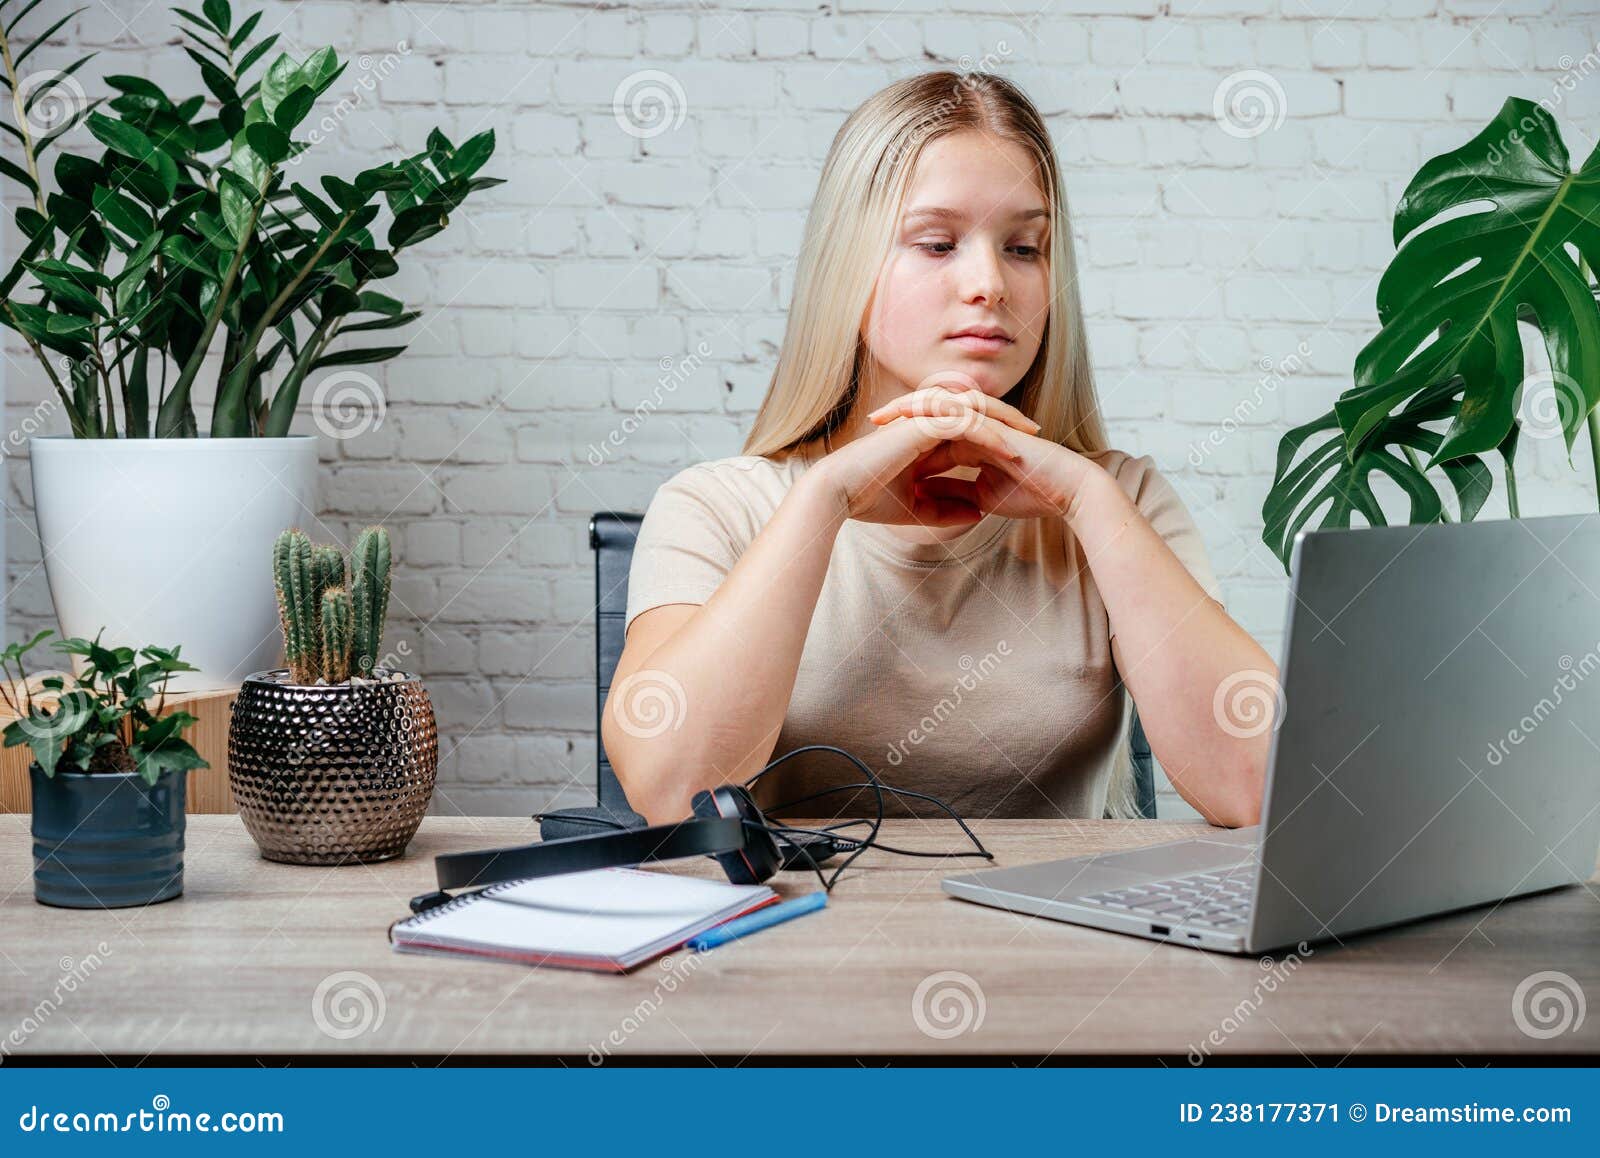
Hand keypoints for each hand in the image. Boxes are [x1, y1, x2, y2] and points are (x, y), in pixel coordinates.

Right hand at [807, 400, 1031, 526]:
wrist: (838, 494)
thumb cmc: (870, 500)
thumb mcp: (918, 510)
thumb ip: (948, 509)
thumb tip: (980, 513)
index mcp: (924, 437)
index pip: (969, 429)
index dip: (997, 438)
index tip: (1024, 455)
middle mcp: (925, 422)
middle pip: (977, 412)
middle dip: (1009, 421)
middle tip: (1038, 436)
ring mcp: (923, 420)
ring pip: (975, 410)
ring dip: (1004, 422)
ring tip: (1031, 437)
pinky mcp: (921, 424)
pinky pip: (963, 423)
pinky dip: (988, 434)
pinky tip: (1008, 449)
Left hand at [866, 383, 1102, 520]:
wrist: (1066, 490)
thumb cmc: (1032, 494)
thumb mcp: (980, 499)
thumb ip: (955, 494)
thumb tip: (926, 496)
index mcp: (971, 444)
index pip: (931, 438)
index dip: (903, 442)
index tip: (875, 449)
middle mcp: (975, 428)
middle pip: (930, 415)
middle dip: (899, 419)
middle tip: (870, 423)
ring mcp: (985, 421)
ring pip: (940, 406)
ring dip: (910, 408)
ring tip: (883, 414)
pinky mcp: (994, 421)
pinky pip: (959, 409)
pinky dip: (935, 410)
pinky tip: (913, 414)